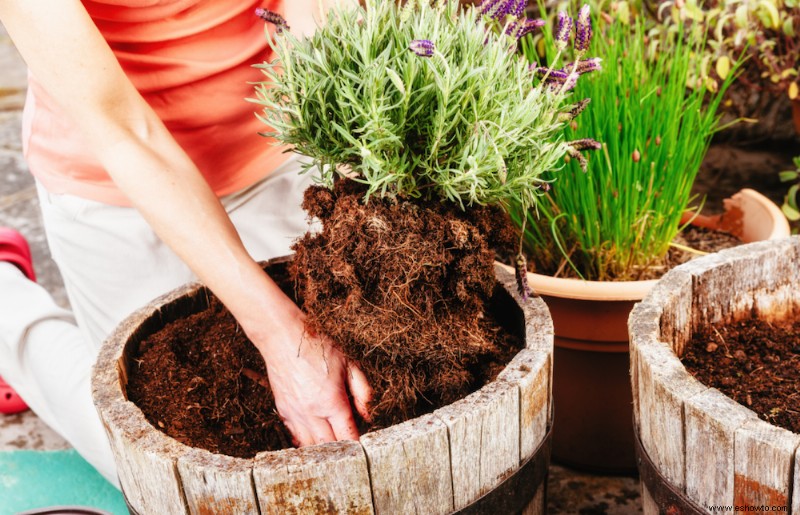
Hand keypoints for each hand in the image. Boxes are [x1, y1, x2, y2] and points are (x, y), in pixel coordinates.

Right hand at [251, 300, 372, 445]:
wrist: (284, 338)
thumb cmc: (317, 347)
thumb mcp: (349, 364)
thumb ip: (362, 391)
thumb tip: (367, 415)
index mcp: (332, 402)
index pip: (348, 436)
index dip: (357, 446)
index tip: (363, 448)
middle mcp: (312, 412)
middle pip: (329, 446)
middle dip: (342, 450)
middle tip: (351, 447)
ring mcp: (295, 414)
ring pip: (310, 447)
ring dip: (322, 449)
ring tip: (333, 445)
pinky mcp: (283, 411)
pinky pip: (295, 437)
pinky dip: (306, 441)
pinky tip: (314, 437)